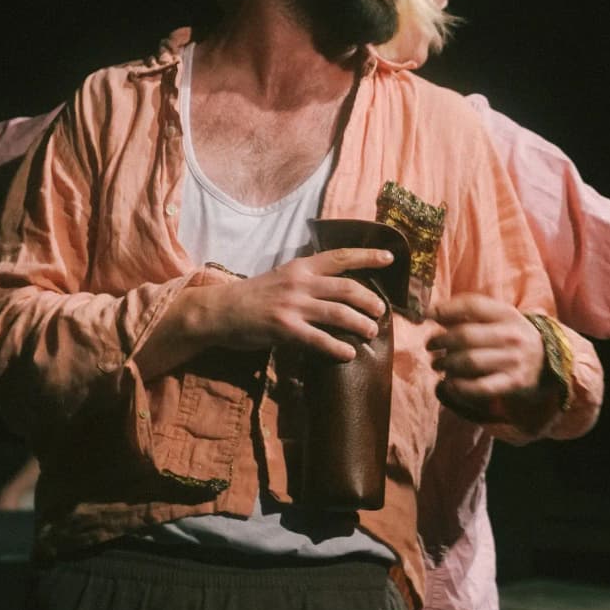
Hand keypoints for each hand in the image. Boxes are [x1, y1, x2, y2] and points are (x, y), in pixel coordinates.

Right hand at [189, 247, 392, 361]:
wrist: (219, 311)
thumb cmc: (252, 296)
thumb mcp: (282, 277)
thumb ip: (307, 280)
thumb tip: (336, 289)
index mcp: (300, 267)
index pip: (340, 257)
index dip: (367, 256)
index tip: (390, 258)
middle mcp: (300, 282)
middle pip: (347, 288)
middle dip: (370, 300)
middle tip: (381, 311)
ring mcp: (293, 306)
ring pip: (339, 313)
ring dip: (361, 324)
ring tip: (371, 332)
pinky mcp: (285, 329)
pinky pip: (319, 339)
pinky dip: (338, 347)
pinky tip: (349, 353)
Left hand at [427, 294, 547, 423]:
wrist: (549, 362)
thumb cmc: (512, 337)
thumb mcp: (500, 318)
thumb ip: (471, 314)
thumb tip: (431, 312)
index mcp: (507, 314)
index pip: (472, 305)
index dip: (445, 309)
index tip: (427, 315)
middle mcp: (511, 335)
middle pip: (465, 335)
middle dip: (440, 340)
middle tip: (430, 346)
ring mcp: (513, 360)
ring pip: (470, 361)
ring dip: (446, 364)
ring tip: (437, 364)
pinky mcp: (513, 383)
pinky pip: (480, 387)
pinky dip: (460, 387)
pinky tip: (449, 384)